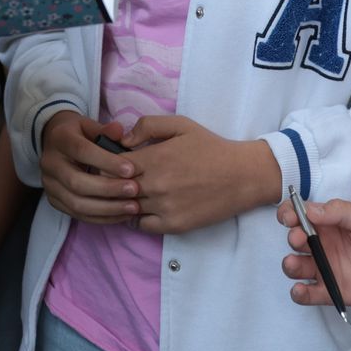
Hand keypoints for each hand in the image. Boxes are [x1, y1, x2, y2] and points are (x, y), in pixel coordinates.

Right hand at [40, 111, 140, 224]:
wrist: (54, 142)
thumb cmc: (78, 133)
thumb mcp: (89, 125)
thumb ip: (104, 130)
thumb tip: (119, 131)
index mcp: (59, 140)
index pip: (81, 151)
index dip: (106, 162)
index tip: (131, 169)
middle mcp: (50, 164)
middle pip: (77, 183)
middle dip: (108, 189)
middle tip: (134, 190)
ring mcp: (50, 185)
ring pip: (77, 204)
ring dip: (107, 208)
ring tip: (133, 207)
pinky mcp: (54, 200)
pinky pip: (78, 214)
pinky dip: (102, 217)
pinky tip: (122, 214)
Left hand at [120, 116, 277, 234]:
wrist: (242, 175)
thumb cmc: (211, 147)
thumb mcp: (181, 124)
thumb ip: (148, 126)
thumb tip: (124, 141)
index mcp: (154, 158)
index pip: (111, 166)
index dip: (108, 164)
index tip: (113, 164)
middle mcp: (155, 184)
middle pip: (115, 189)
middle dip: (113, 184)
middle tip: (120, 180)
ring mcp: (164, 207)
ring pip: (126, 208)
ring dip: (125, 202)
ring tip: (131, 194)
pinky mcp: (174, 225)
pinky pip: (142, 226)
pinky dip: (138, 218)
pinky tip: (145, 208)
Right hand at [277, 197, 350, 309]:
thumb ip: (337, 211)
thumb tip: (308, 210)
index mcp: (328, 224)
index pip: (299, 216)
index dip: (289, 214)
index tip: (289, 217)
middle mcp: (323, 245)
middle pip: (294, 240)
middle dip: (292, 238)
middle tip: (299, 239)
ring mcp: (325, 268)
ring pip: (296, 267)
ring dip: (290, 265)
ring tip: (295, 264)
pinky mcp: (331, 290)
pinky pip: (308, 294)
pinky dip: (298, 293)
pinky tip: (300, 289)